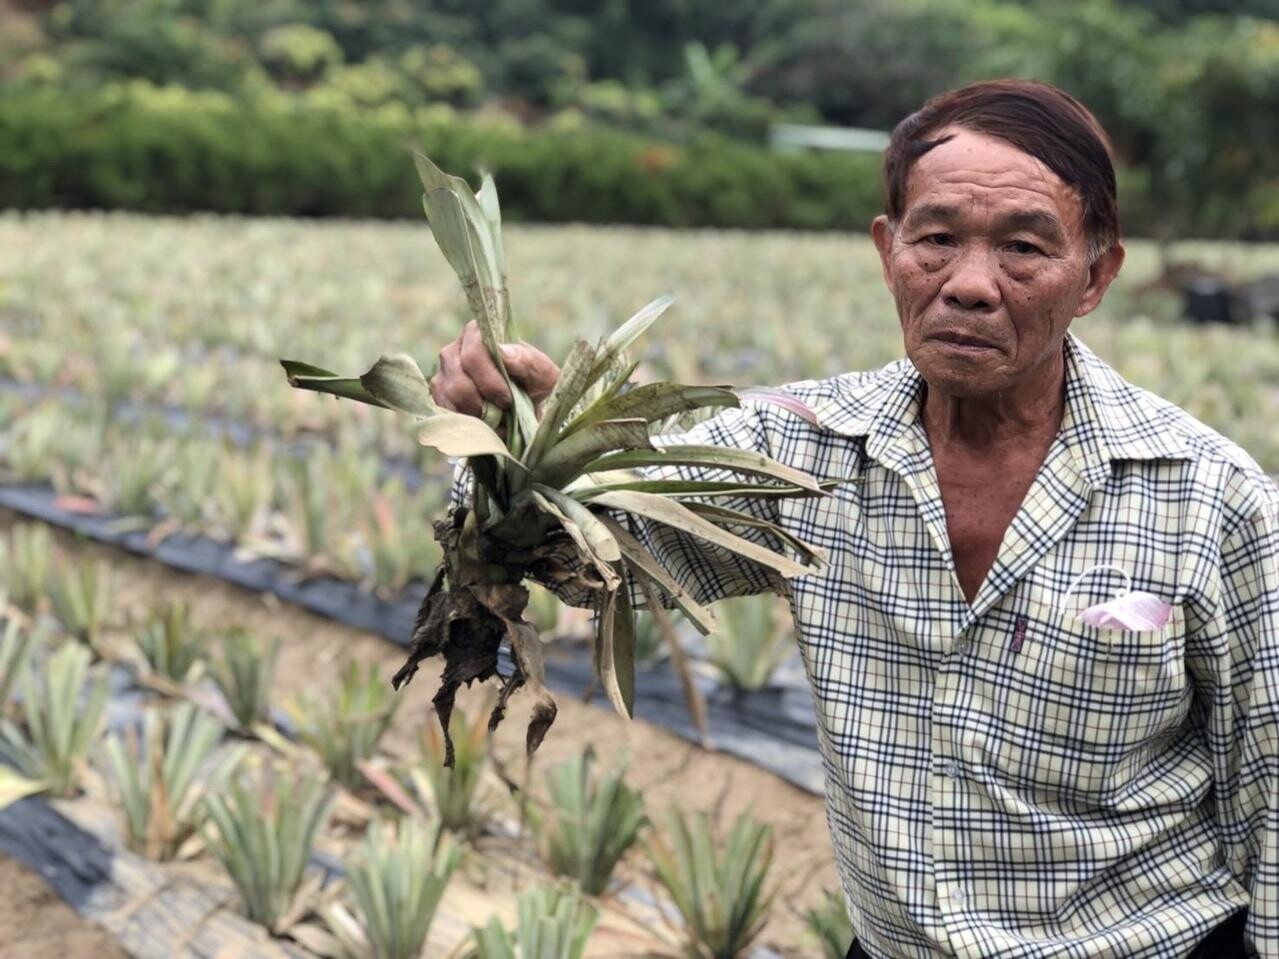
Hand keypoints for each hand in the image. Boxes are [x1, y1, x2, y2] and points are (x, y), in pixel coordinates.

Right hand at [430, 321, 559, 416]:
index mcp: (478, 334)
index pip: (474, 354)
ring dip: (477, 416)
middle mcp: (453, 351)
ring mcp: (442, 375)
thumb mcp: (543, 373)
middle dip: (484, 404)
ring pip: (451, 400)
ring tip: (498, 419)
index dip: (490, 382)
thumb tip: (503, 353)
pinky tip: (485, 423)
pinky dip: (468, 424)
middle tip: (504, 412)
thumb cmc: (537, 385)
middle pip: (459, 382)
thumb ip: (527, 361)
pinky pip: (446, 414)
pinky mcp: (438, 398)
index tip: (508, 399)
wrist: (530, 407)